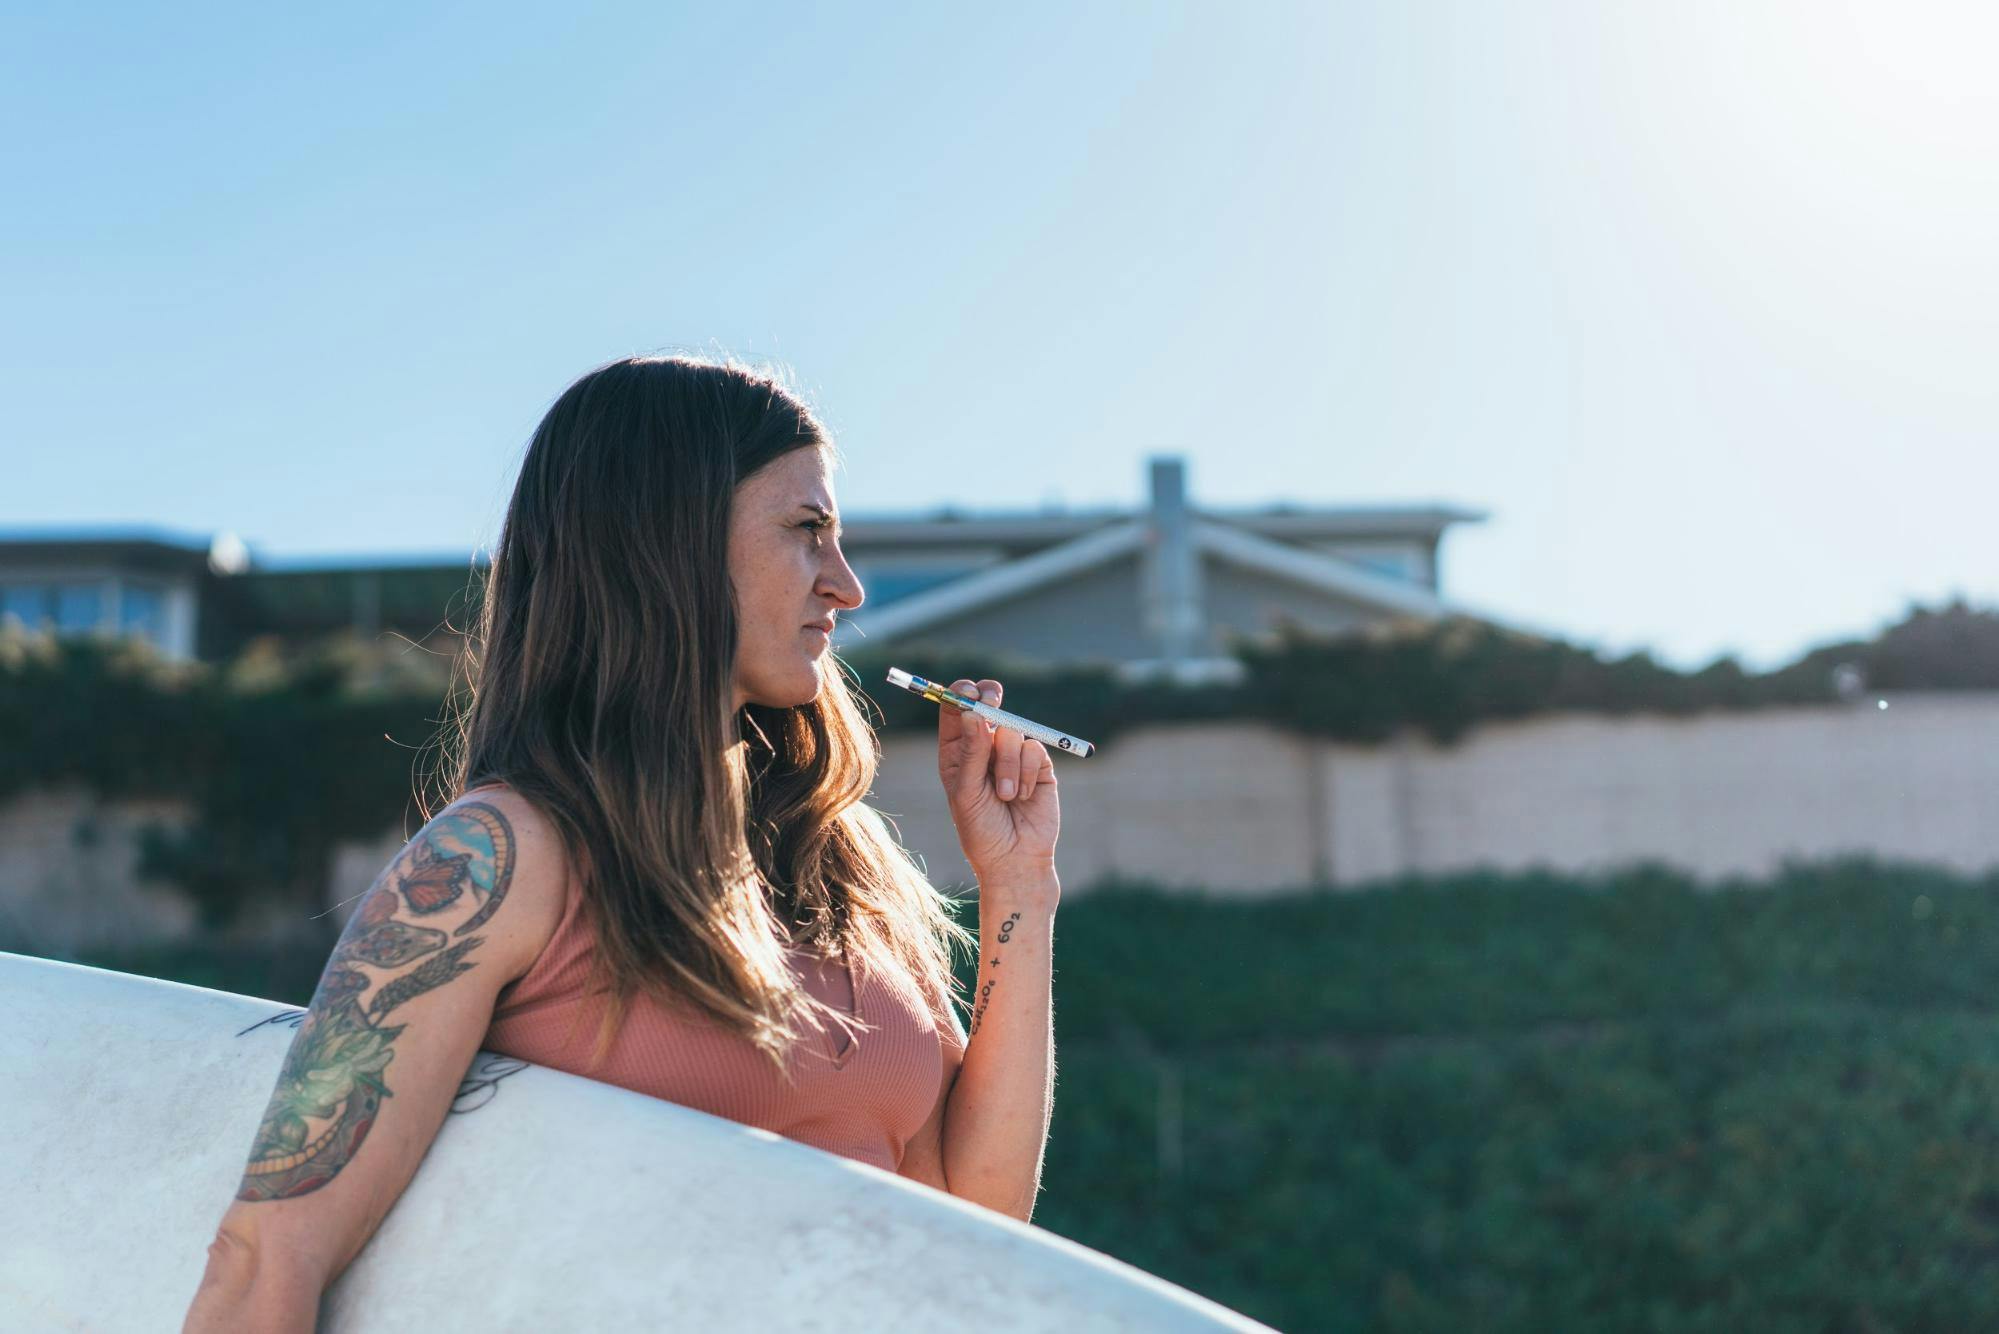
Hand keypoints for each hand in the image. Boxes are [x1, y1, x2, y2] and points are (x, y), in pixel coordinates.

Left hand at [936, 678, 1059, 882]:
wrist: (1015, 859)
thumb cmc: (981, 830)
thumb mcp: (967, 791)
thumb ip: (972, 752)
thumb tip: (973, 712)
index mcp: (958, 752)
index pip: (957, 712)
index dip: (961, 696)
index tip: (967, 690)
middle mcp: (983, 749)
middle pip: (988, 707)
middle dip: (990, 702)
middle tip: (992, 701)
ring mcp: (1012, 755)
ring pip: (1012, 732)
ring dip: (1008, 764)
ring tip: (1006, 795)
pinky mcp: (1038, 765)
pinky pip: (1034, 749)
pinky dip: (1027, 773)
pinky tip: (1024, 796)